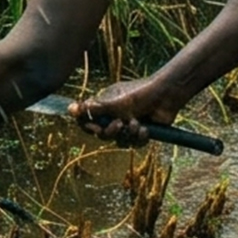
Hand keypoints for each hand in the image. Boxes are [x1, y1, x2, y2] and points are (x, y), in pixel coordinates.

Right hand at [69, 77, 189, 147]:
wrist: (167, 96)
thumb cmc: (141, 93)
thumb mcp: (116, 103)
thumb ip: (94, 109)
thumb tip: (71, 109)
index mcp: (106, 105)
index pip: (89, 120)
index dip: (89, 127)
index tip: (95, 128)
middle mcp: (115, 114)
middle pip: (103, 134)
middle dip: (111, 132)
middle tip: (120, 124)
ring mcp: (128, 124)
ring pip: (119, 141)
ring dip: (128, 134)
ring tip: (137, 124)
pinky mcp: (141, 132)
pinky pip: (134, 144)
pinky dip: (140, 137)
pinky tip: (146, 129)